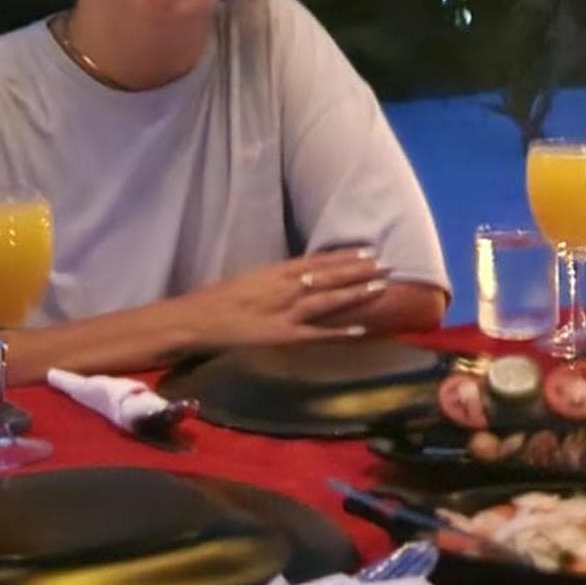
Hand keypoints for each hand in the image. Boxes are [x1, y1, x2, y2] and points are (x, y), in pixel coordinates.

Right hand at [184, 248, 389, 346]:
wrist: (199, 319)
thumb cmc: (221, 299)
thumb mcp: (253, 280)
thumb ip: (278, 279)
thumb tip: (302, 277)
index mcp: (277, 271)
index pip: (319, 260)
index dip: (346, 256)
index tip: (369, 249)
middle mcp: (286, 286)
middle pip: (329, 275)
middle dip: (359, 270)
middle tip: (387, 263)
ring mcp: (286, 311)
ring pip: (328, 299)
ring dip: (356, 293)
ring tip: (381, 287)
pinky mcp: (283, 335)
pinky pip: (316, 334)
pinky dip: (338, 332)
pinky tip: (360, 330)